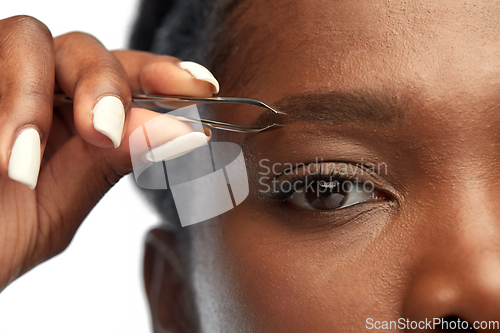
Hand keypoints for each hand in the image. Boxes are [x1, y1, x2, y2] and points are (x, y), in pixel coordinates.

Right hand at [0, 15, 218, 290]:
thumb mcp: (56, 207)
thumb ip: (109, 163)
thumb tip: (183, 132)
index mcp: (73, 122)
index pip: (126, 78)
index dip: (162, 73)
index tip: (201, 86)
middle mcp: (39, 94)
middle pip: (86, 49)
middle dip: (103, 83)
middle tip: (103, 132)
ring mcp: (0, 81)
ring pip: (32, 38)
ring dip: (35, 96)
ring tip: (26, 160)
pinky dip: (9, 101)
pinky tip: (7, 158)